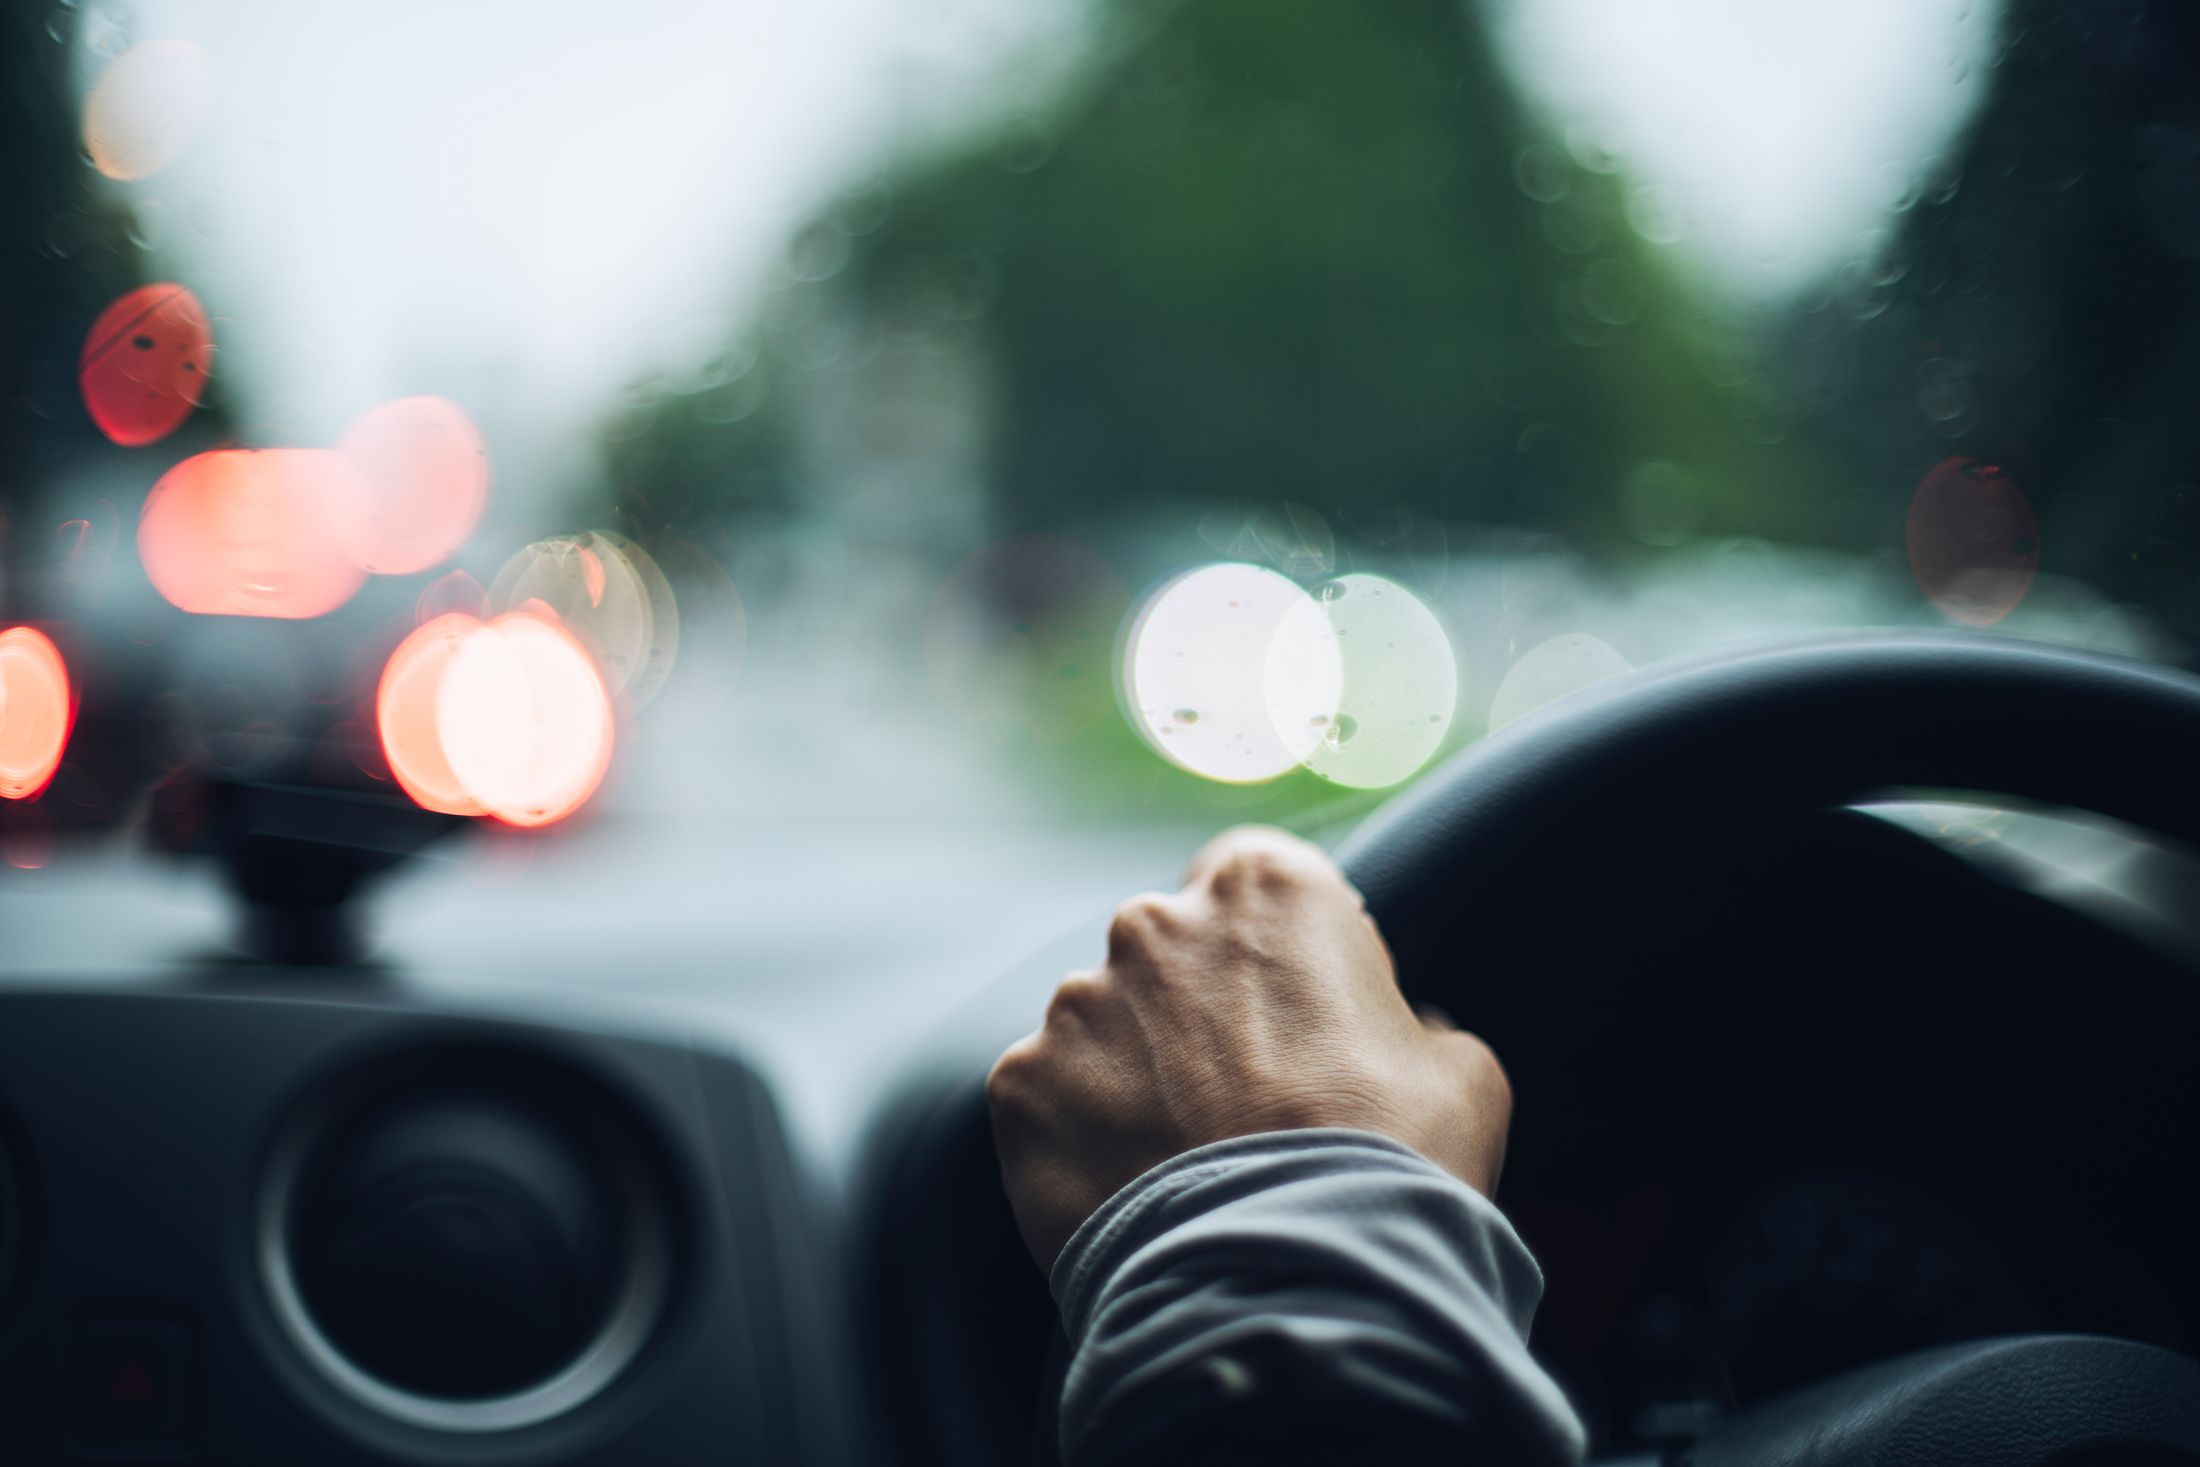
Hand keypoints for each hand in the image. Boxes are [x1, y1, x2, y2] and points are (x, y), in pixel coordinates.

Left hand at [987, 825, 1512, 1270]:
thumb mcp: (1459, 1070)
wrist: (1297, 1286)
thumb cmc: (1395, 1164)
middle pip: (1168, 950)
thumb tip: (1396, 1030)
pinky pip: (1053, 1098)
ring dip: (1135, 1075)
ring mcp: (1076, 1002)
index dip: (1277, 949)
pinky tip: (1136, 1192)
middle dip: (1195, 1010)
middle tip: (1241, 1101)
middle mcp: (1153, 920)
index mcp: (1265, 887)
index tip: (1296, 1015)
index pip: (1253, 880)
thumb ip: (1410, 1021)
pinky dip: (1084, 1138)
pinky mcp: (1021, 1082)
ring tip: (1186, 1161)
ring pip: (1102, 1025)